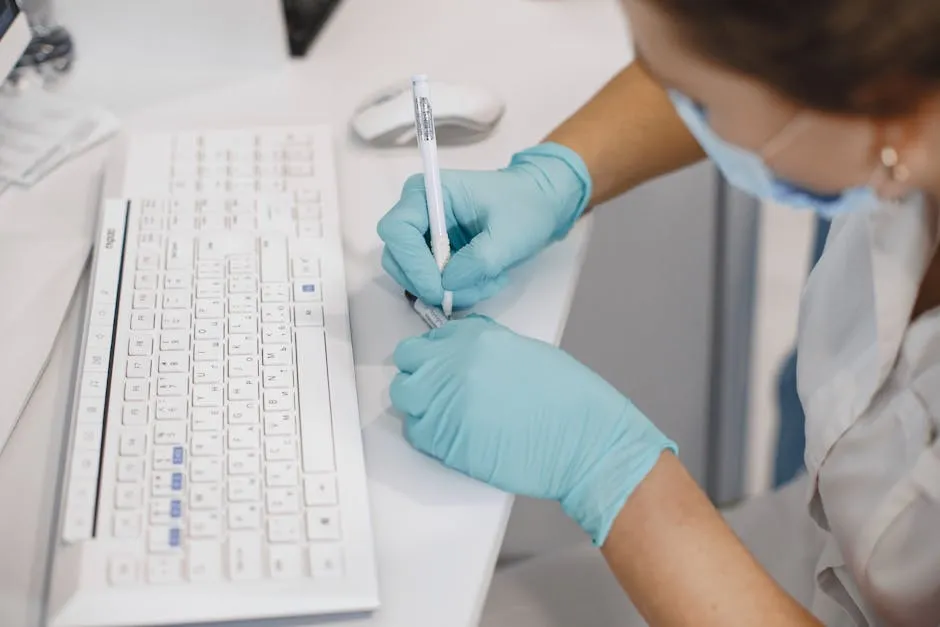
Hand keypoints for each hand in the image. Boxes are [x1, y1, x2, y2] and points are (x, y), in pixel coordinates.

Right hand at [377, 143, 590, 308]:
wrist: (540, 205)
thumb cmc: (526, 207)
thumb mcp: (509, 234)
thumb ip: (478, 259)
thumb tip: (448, 283)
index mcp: (430, 192)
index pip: (398, 231)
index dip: (413, 264)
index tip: (440, 288)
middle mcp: (418, 212)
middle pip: (397, 258)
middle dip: (430, 283)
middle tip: (469, 291)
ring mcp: (425, 235)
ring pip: (413, 276)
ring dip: (449, 290)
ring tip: (489, 282)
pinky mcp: (435, 254)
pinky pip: (432, 282)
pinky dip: (458, 291)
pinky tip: (487, 280)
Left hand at [390, 316, 676, 544]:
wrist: (585, 442)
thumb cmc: (569, 400)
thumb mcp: (525, 352)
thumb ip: (485, 347)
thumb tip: (462, 354)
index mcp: (475, 339)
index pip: (426, 340)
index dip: (432, 354)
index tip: (438, 363)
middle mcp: (454, 366)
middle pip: (407, 365)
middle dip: (419, 376)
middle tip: (439, 390)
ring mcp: (446, 404)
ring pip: (406, 400)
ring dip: (421, 405)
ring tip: (449, 414)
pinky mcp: (447, 442)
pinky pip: (417, 434)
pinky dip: (429, 436)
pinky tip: (456, 435)